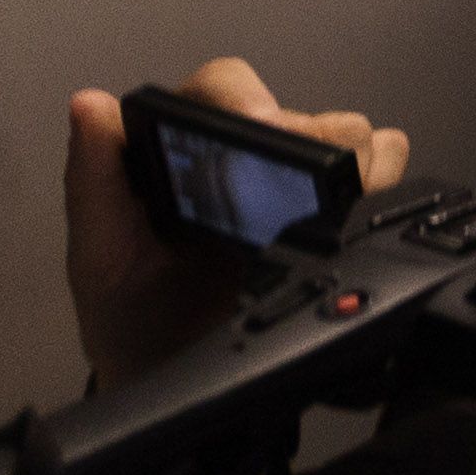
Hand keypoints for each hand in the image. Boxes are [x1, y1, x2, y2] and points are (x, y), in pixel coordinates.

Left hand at [67, 58, 410, 391]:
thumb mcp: (100, 256)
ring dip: (350, 164)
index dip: (248, 99)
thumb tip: (90, 105)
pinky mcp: (341, 212)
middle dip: (310, 141)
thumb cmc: (134, 324)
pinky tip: (351, 219)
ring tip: (326, 211)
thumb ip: (93, 180)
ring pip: (354, 135)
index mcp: (184, 150)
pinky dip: (383, 185)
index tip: (262, 128)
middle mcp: (246, 157)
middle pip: (302, 108)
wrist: (180, 386)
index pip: (224, 88)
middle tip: (298, 189)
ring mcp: (296, 185)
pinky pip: (385, 171)